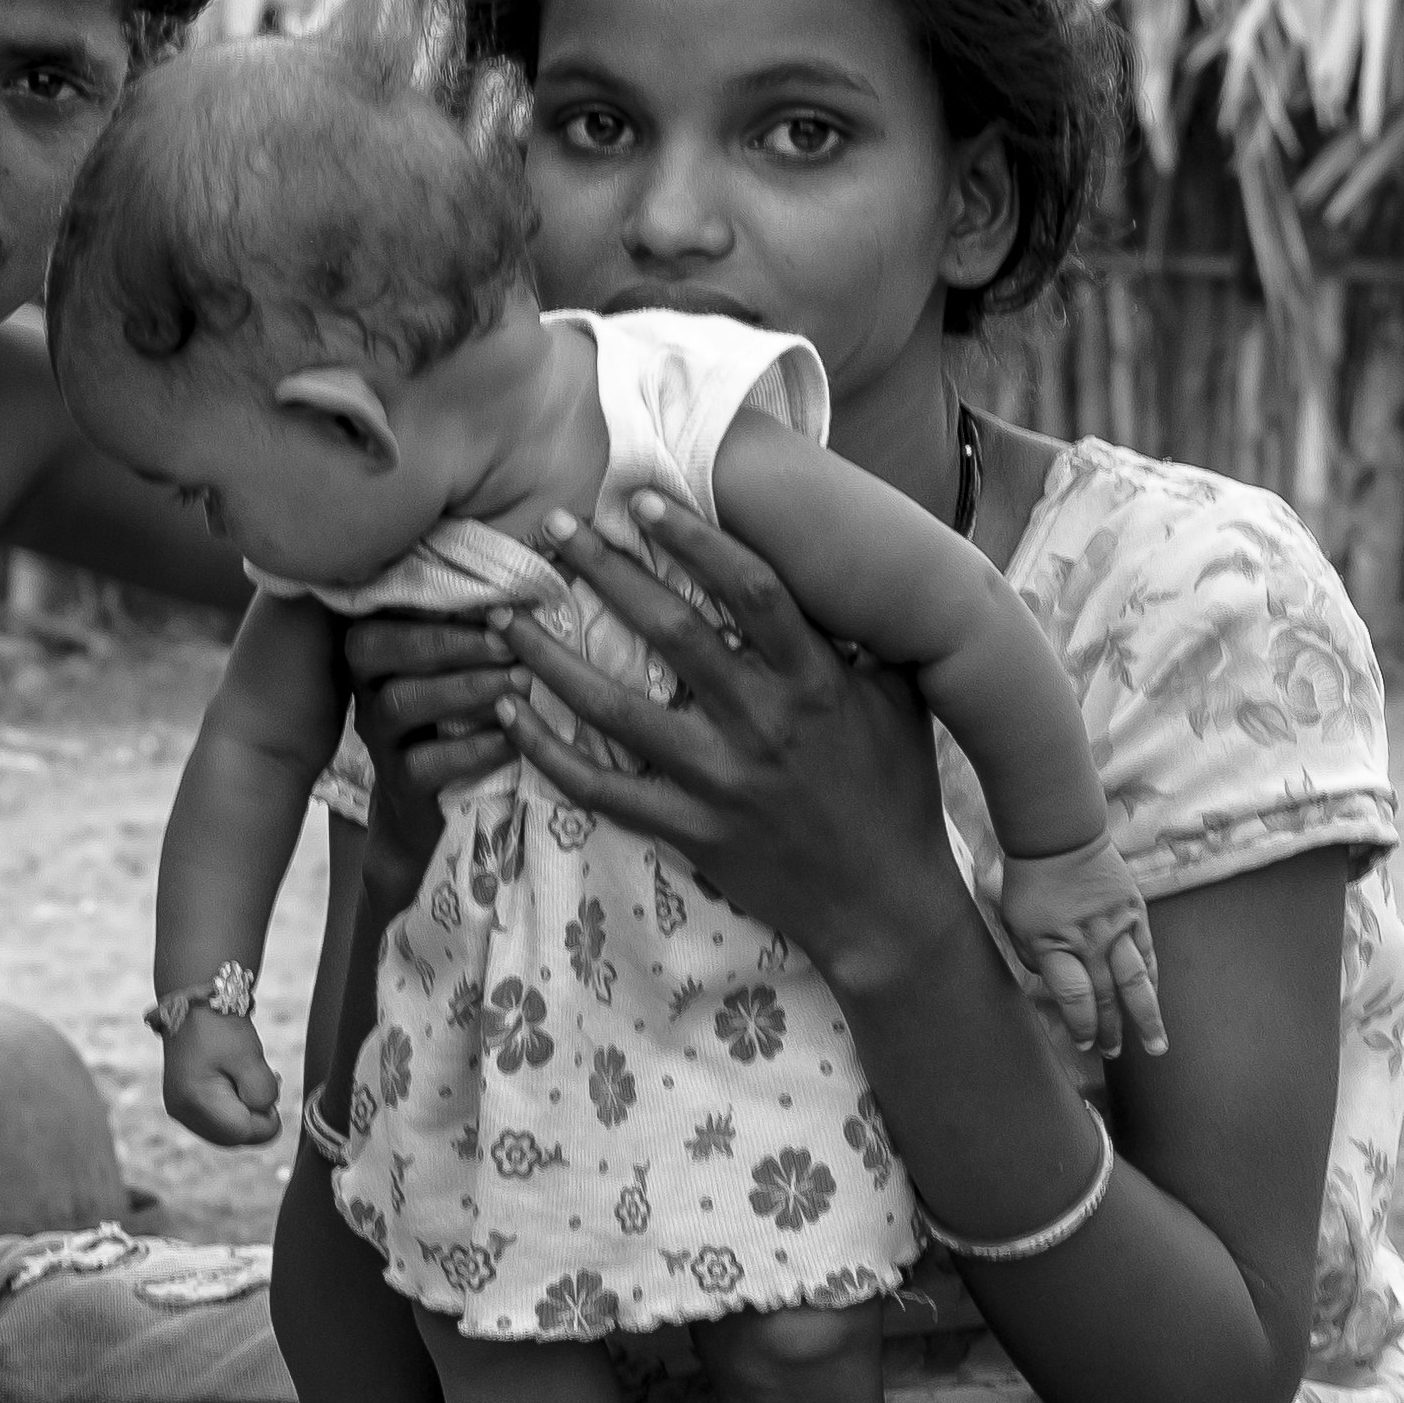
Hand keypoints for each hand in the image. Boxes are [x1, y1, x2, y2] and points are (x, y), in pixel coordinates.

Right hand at [165, 1009, 283, 1145]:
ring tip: (244, 1077)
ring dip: (244, 1112)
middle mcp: (183, 1113)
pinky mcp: (182, 1108)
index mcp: (197, 1101)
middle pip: (237, 1138)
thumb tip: (266, 1116)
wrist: (191, 1005)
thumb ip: (264, 1093)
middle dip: (255, 1114)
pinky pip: (217, 1124)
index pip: (247, 1133)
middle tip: (258, 1077)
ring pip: (228, 1134)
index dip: (268, 1114)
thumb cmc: (221, 1027)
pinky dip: (232, 1110)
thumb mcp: (251, 1057)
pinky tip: (233, 1084)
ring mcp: (180, 1112)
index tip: (270, 1080)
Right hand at [333, 609, 522, 861]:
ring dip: (463, 688)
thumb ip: (484, 621)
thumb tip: (546, 562)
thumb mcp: (466, 664)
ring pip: (399, 702)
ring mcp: (377, 736)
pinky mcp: (398, 783)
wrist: (441, 805)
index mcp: (378, 645)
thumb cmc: (464, 714)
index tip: (492, 600)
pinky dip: (471, 748)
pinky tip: (511, 739)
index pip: (385, 608)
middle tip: (508, 644)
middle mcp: (365, 686)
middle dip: (446, 642)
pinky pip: (422, 763)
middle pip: (375, 647)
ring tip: (520, 683)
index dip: (433, 602)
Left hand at [501, 494, 976, 990]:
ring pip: (616, 710)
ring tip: (506, 618)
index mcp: (815, 681)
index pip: (752, 590)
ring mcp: (721, 781)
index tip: (643, 499)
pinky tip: (507, 715)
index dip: (696, 538)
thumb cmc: (896, 788)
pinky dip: (547, 753)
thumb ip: (860, 633)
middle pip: (672, 631)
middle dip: (608, 572)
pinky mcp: (691, 831)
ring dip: (552, 660)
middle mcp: (764, 724)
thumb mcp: (897, 699)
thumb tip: (833, 558)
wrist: (885, 902)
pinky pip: (602, 789)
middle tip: (554, 526)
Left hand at [993, 832, 1166, 1056]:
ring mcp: (1116, 927)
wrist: (1060, 836)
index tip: (1084, 1043)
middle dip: (1112, 1030)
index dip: (1081, 1025)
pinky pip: (1148, 955)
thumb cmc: (1031, 882)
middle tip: (1115, 1053)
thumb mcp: (1017, 925)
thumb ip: (1037, 959)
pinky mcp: (1135, 913)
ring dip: (1146, 1017)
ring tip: (1156, 1045)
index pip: (1075, 997)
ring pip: (1136, 981)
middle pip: (1106, 996)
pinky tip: (1154, 1000)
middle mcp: (1089, 940)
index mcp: (1055, 945)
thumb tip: (1059, 983)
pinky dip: (1152, 981)